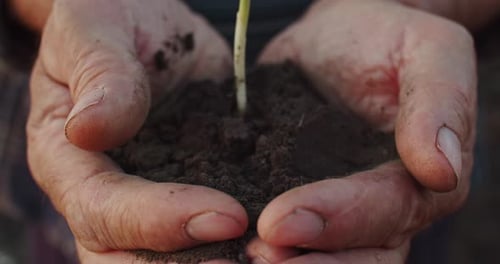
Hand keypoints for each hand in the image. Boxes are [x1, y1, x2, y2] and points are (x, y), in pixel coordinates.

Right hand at [26, 0, 246, 262]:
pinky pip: (204, 233)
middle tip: (255, 261)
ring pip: (167, 259)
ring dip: (218, 263)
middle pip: (129, 259)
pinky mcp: (186, 192)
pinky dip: (236, 244)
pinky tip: (279, 244)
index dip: (158, 222)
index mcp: (68, 158)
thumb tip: (90, 128)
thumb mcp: (96, 27)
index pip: (102, 210)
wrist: (146, 29)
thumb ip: (99, 75)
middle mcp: (103, 193)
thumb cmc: (111, 19)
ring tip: (272, 259)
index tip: (226, 216)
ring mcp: (145, 199)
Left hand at [249, 0, 475, 261]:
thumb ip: (440, 103)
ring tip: (232, 258)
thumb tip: (440, 169)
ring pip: (318, 255)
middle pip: (357, 258)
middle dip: (306, 263)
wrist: (340, 39)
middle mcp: (379, 208)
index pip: (385, 213)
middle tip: (254, 256)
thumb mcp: (427, 50)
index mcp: (418, 179)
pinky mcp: (292, 194)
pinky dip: (251, 241)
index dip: (337, 221)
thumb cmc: (386, 39)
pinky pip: (281, 231)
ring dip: (279, 262)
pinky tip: (216, 245)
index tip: (280, 221)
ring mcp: (335, 208)